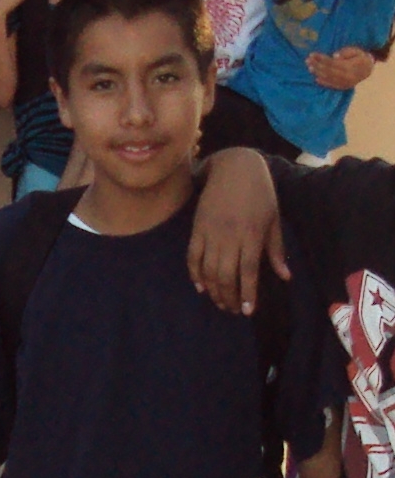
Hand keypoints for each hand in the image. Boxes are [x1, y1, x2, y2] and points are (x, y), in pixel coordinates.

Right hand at [187, 147, 286, 315]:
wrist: (235, 167)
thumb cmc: (260, 193)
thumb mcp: (273, 219)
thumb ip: (276, 249)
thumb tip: (284, 276)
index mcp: (252, 235)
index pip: (247, 271)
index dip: (247, 293)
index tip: (247, 310)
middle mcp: (230, 236)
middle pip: (226, 275)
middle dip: (228, 297)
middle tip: (232, 309)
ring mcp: (211, 232)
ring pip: (208, 269)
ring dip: (213, 290)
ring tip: (219, 302)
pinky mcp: (197, 228)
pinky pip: (193, 256)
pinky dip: (195, 273)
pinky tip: (201, 286)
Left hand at [309, 46, 376, 91]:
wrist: (369, 68)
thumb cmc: (360, 56)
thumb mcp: (355, 50)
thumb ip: (346, 52)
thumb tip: (334, 56)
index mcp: (350, 66)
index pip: (332, 62)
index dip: (321, 58)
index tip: (312, 54)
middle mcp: (348, 76)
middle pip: (329, 71)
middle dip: (317, 65)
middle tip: (307, 60)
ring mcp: (346, 83)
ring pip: (330, 78)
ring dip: (318, 73)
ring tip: (310, 68)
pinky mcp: (345, 87)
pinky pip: (333, 86)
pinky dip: (324, 83)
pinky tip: (316, 79)